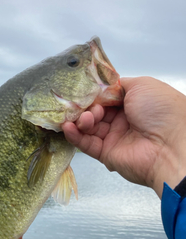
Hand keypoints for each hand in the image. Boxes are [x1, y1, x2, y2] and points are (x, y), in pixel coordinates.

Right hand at [62, 77, 185, 197]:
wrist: (169, 146)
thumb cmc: (162, 112)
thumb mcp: (142, 85)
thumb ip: (118, 84)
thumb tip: (102, 86)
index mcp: (134, 103)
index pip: (106, 96)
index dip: (94, 93)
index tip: (82, 89)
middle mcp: (124, 120)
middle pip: (95, 110)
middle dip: (86, 106)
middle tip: (83, 105)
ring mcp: (115, 137)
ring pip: (88, 126)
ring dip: (81, 119)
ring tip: (85, 118)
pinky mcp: (106, 154)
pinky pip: (86, 144)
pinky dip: (74, 135)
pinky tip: (68, 127)